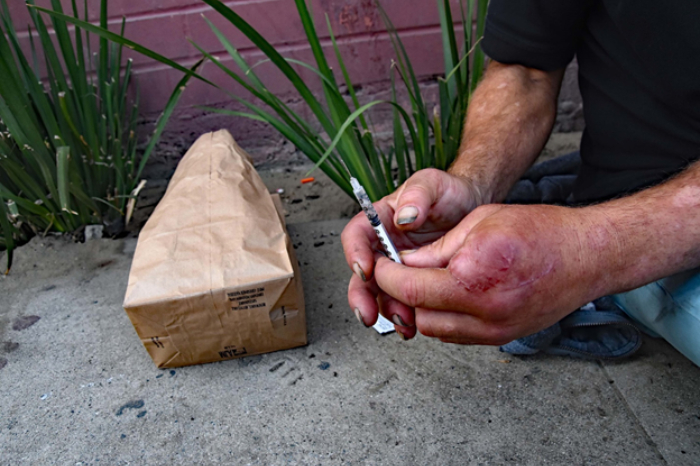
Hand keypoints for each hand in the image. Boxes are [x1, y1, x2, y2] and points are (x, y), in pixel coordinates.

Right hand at [341, 169, 480, 336]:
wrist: (475, 210)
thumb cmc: (450, 194)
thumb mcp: (433, 184)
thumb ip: (418, 195)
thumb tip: (404, 217)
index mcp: (380, 220)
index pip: (356, 235)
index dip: (355, 253)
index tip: (364, 269)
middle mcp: (384, 246)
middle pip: (361, 274)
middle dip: (361, 296)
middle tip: (367, 312)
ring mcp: (399, 267)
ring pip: (381, 294)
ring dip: (387, 310)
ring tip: (403, 320)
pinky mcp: (415, 283)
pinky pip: (404, 303)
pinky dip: (407, 317)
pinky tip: (413, 325)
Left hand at [372, 204, 609, 343]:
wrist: (587, 256)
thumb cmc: (539, 230)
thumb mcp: (478, 223)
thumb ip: (437, 249)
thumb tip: (405, 263)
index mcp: (473, 275)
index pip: (409, 287)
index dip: (387, 276)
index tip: (380, 265)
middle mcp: (484, 310)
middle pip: (418, 313)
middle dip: (400, 293)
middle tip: (397, 273)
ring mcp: (495, 329)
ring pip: (435, 329)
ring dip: (421, 308)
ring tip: (423, 283)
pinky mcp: (503, 338)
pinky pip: (457, 335)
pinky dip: (443, 318)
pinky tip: (446, 296)